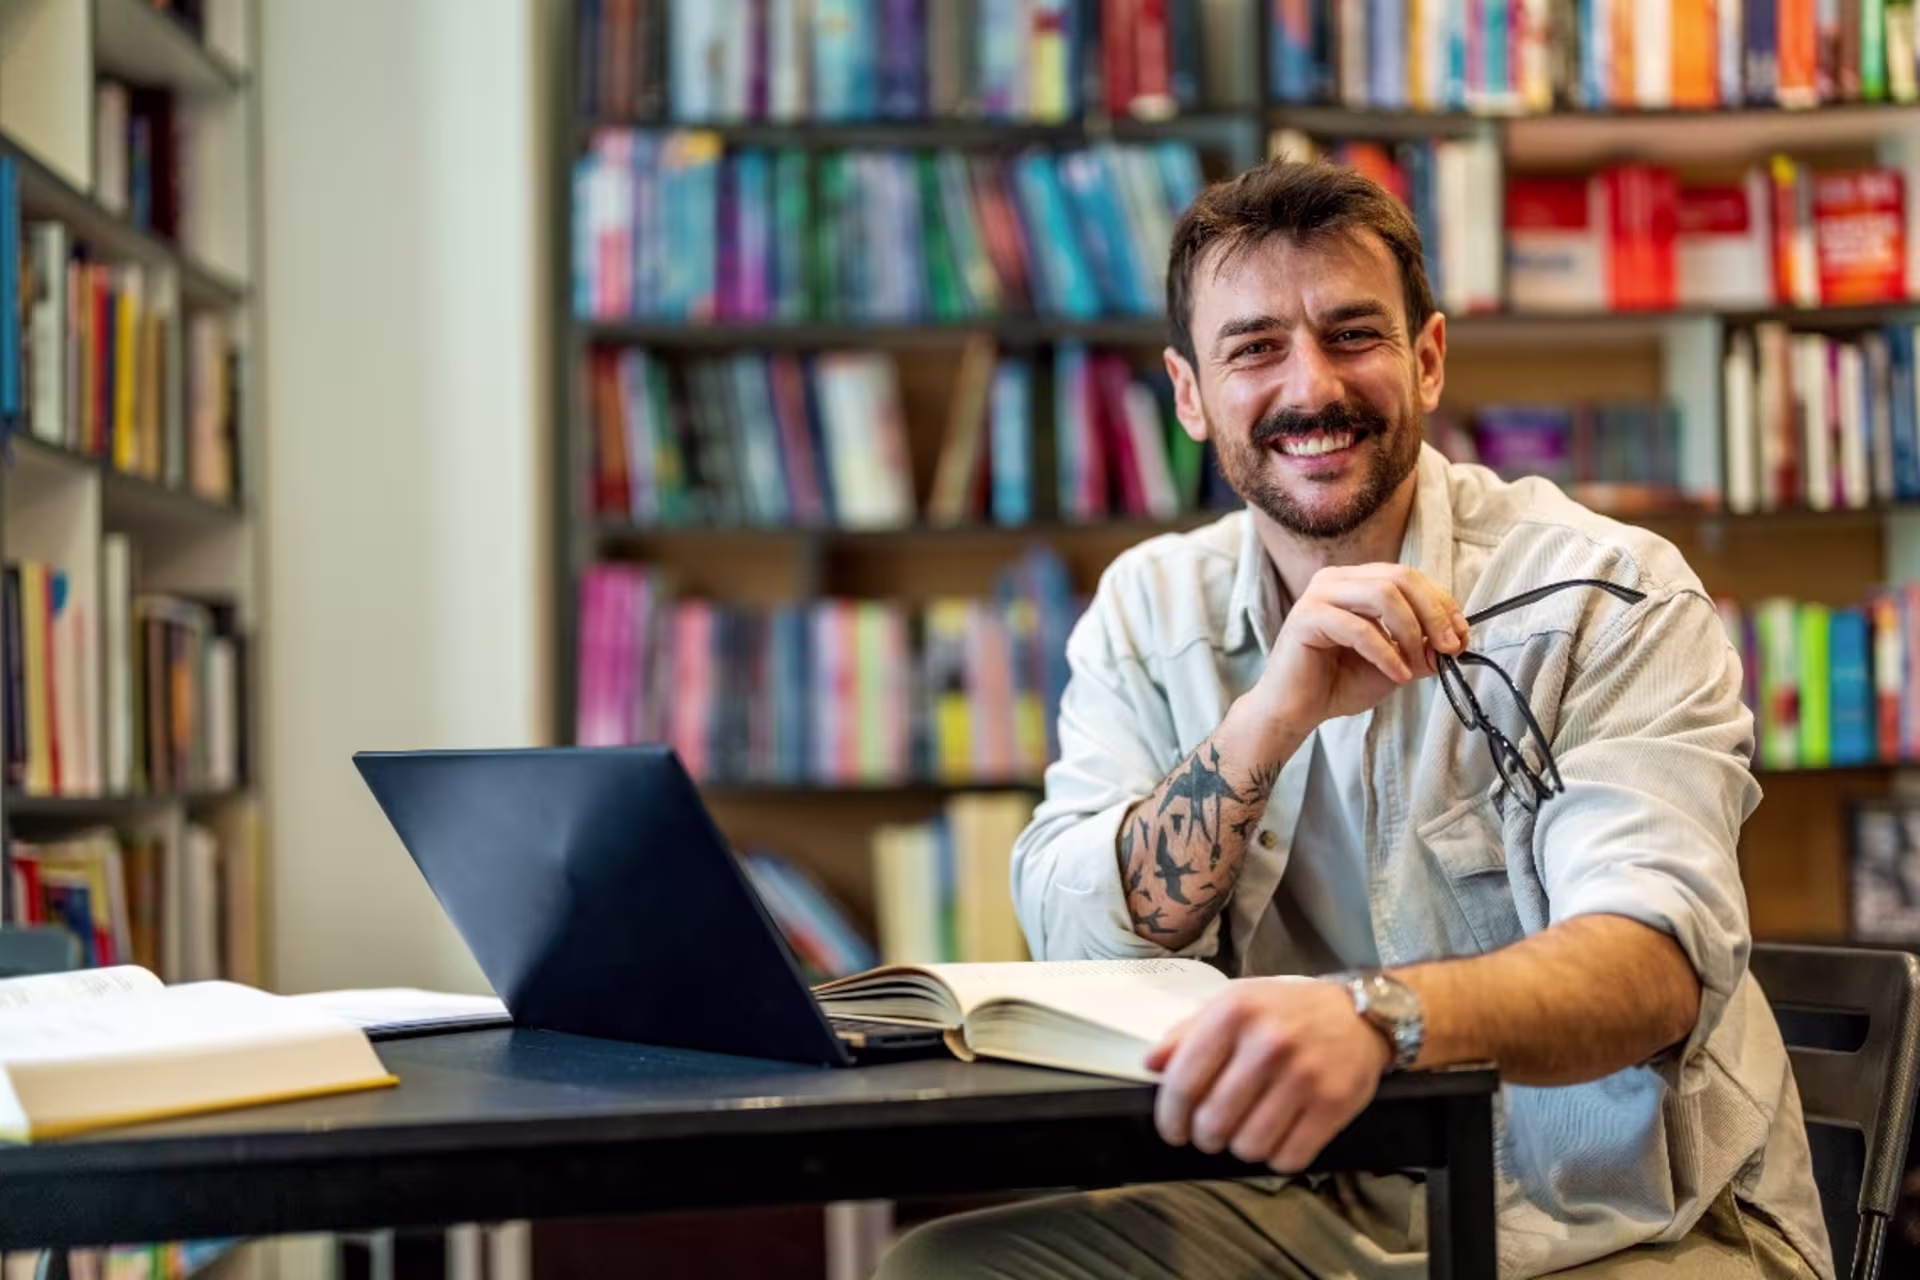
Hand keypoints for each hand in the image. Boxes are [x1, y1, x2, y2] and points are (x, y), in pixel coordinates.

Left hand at [1144, 977, 1392, 1172]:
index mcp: (1234, 1013)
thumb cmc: (1288, 1010)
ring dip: (1240, 1147)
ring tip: (1246, 1130)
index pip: (1184, 1083)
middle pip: (1213, 1122)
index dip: (1170, 1118)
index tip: (1173, 1129)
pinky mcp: (1332, 1105)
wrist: (1360, 1014)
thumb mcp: (1235, 1002)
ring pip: (1249, 1146)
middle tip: (1211, 1132)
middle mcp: (1268, 1043)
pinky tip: (1277, 1136)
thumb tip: (1151, 1065)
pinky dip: (1276, 1157)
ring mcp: (1304, 1076)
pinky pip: (1288, 1158)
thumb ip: (1188, 1033)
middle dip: (1204, 1137)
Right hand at [1251, 564, 1468, 735]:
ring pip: (1383, 594)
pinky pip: (1359, 629)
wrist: (1294, 712)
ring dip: (1411, 631)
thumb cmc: (1337, 685)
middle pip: (1401, 577)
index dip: (1441, 603)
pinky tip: (1398, 675)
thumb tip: (1458, 640)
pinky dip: (1386, 654)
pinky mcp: (1307, 618)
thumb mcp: (1395, 664)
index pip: (1409, 577)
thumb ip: (1423, 649)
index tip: (1461, 636)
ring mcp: (1318, 595)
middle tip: (1450, 648)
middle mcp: (1336, 580)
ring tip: (1416, 665)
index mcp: (1356, 582)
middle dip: (1434, 613)